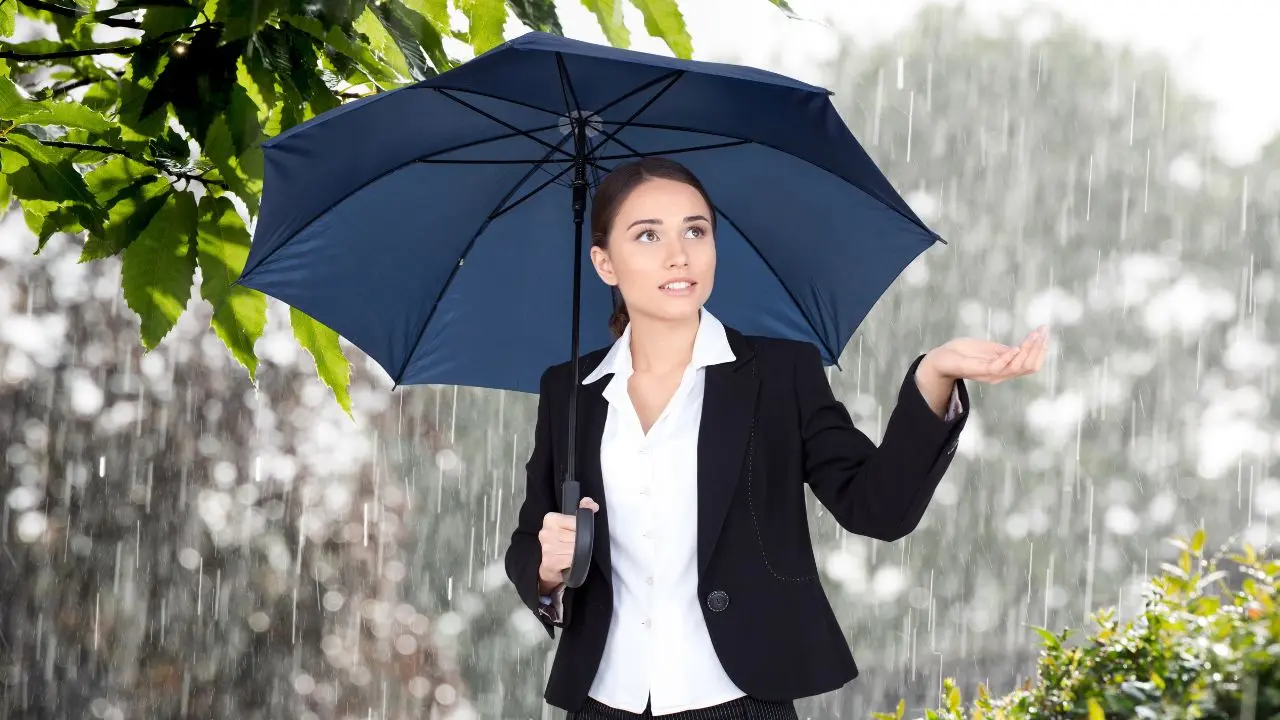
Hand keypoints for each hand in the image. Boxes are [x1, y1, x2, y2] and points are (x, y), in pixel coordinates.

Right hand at [537, 497, 598, 590]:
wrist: (550, 567)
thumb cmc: (562, 544)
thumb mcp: (573, 524)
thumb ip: (584, 511)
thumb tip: (592, 505)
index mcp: (551, 519)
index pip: (576, 522)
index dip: (582, 530)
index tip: (576, 535)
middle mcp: (546, 532)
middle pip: (576, 537)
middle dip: (580, 544)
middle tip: (575, 547)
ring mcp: (546, 547)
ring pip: (575, 550)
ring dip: (578, 555)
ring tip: (571, 555)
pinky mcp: (549, 562)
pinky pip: (570, 560)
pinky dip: (573, 563)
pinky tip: (568, 563)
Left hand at [922, 325, 1049, 383]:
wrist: (941, 358)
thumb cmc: (965, 353)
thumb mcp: (991, 349)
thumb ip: (1007, 351)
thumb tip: (1026, 345)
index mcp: (1006, 369)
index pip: (1031, 365)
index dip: (1041, 350)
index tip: (1046, 332)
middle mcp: (1001, 375)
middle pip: (1029, 367)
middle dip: (1039, 348)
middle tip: (1044, 330)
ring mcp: (990, 374)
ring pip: (1018, 367)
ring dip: (1029, 349)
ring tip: (1034, 335)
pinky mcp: (978, 370)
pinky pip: (998, 367)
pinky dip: (1009, 357)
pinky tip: (1016, 347)